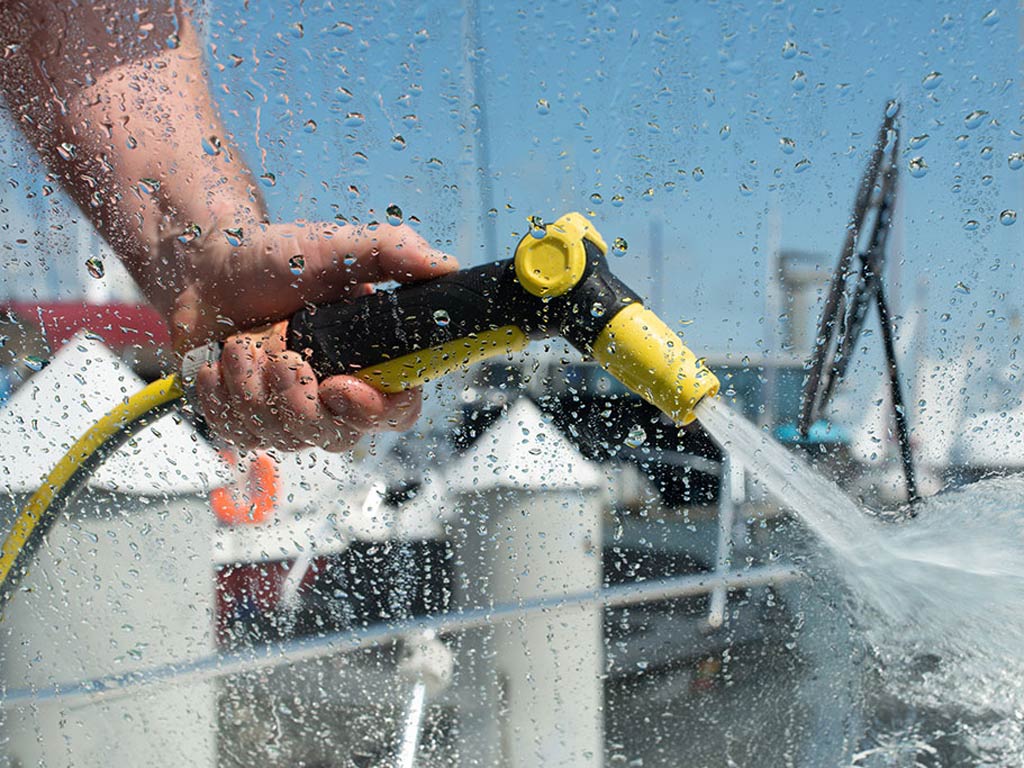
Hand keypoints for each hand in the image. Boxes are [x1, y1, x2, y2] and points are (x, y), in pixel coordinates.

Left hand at [183, 220, 457, 451]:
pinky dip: (220, 395)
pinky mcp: (247, 424)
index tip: (339, 385)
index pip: (396, 414)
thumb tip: (447, 266)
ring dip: (252, 384)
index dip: (373, 412)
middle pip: (337, 436)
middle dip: (297, 397)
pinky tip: (219, 363)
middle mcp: (335, 399)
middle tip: (278, 353)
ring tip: (242, 340)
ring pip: (282, 437)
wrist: (210, 267)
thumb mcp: (340, 246)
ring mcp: (290, 417)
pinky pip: (238, 434)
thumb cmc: (281, 258)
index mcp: (370, 364)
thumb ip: (394, 252)